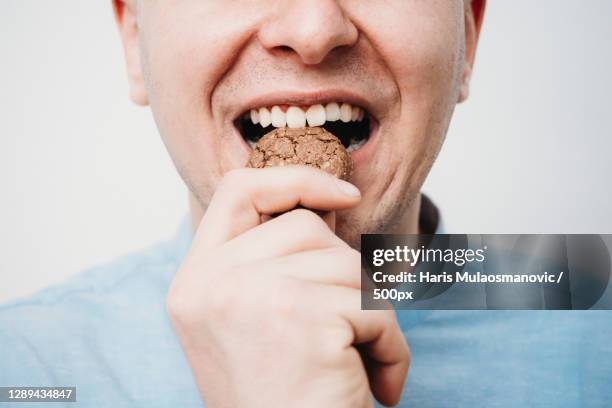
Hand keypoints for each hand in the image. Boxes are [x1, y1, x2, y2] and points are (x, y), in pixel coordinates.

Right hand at [167, 166, 409, 406]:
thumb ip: (274, 262)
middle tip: (343, 332)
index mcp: (195, 280)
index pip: (238, 191)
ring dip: (370, 315)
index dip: (294, 180)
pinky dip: (391, 345)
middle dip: (343, 275)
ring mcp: (249, 296)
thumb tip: (332, 208)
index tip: (344, 195)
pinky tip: (376, 387)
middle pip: (306, 228)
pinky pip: (373, 304)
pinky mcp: (298, 318)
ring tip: (355, 365)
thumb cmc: (282, 399)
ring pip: (348, 265)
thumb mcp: (254, 322)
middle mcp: (210, 283)